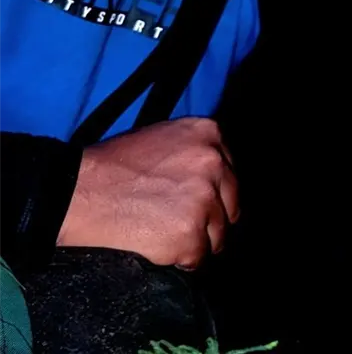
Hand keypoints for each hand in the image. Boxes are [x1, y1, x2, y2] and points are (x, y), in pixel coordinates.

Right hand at [57, 117, 238, 270]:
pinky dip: (180, 259)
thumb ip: (194, 154)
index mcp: (209, 134)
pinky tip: (157, 247)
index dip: (215, 194)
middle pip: (231, 206)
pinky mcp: (190, 233)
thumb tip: (215, 179)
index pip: (230, 175)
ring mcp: (204, 199)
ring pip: (218, 235)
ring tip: (163, 235)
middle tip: (181, 225)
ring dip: (196, 242)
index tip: (198, 203)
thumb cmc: (112, 166)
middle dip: (211, 220)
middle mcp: (214, 164)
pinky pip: (197, 258)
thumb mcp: (162, 139)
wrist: (77, 191)